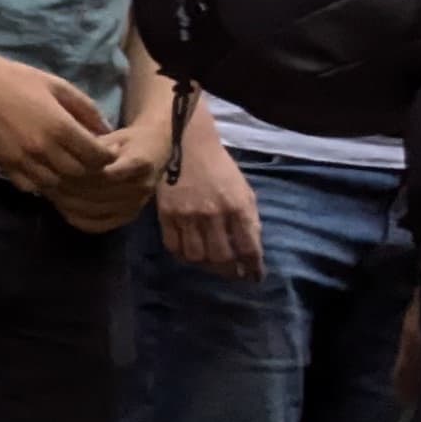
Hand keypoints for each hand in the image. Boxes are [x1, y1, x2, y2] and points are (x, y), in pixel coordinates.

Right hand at [0, 51, 121, 205]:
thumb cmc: (21, 80)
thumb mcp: (60, 87)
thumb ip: (86, 109)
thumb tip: (107, 130)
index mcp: (60, 126)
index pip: (96, 156)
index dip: (107, 156)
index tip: (106, 150)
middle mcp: (42, 148)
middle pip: (79, 173)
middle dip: (90, 168)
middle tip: (89, 159)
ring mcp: (22, 160)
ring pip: (56, 184)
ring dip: (65, 178)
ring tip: (67, 166)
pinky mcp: (5, 165)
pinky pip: (30, 186)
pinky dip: (41, 183)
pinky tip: (43, 170)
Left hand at [51, 108, 170, 235]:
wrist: (156, 152)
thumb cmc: (130, 140)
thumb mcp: (113, 136)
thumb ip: (92, 147)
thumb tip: (63, 157)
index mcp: (140, 163)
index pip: (104, 174)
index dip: (78, 173)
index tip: (56, 167)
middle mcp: (141, 186)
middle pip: (98, 193)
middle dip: (69, 188)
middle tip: (45, 181)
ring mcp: (137, 204)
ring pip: (95, 210)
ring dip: (69, 203)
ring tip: (49, 192)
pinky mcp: (130, 216)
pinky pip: (99, 225)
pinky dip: (78, 218)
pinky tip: (63, 208)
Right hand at [158, 121, 266, 280]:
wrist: (186, 144)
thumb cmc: (219, 168)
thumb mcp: (243, 190)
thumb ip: (248, 219)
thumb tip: (250, 249)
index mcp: (237, 206)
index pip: (249, 248)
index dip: (253, 268)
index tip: (254, 277)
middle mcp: (213, 214)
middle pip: (221, 257)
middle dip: (230, 271)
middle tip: (233, 274)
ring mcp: (187, 215)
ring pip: (196, 256)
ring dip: (206, 266)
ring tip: (211, 264)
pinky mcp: (166, 214)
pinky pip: (173, 246)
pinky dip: (183, 256)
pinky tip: (190, 254)